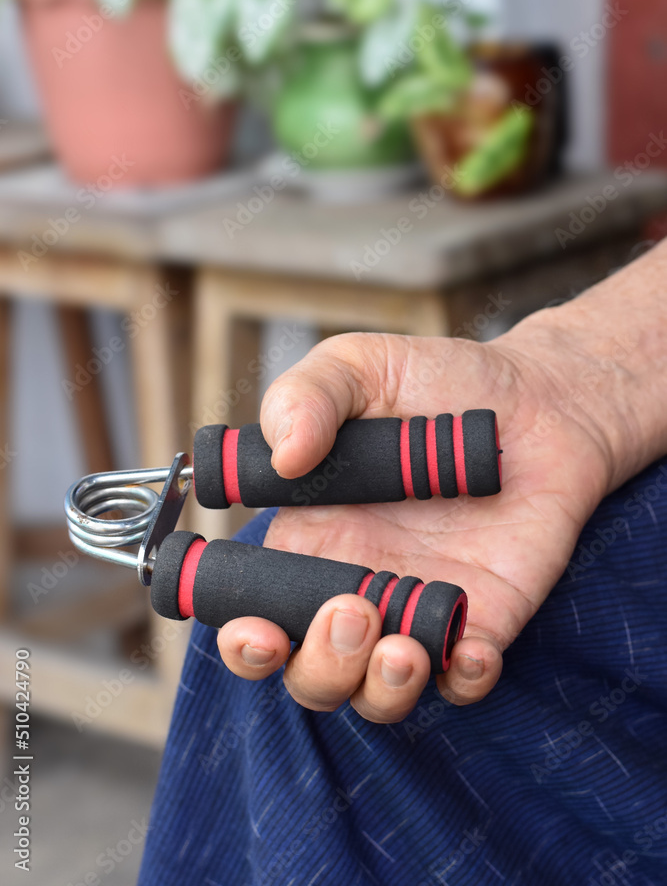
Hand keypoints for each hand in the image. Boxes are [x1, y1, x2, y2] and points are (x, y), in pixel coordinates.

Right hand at [216, 316, 618, 721]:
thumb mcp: (358, 365)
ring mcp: (419, 607)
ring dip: (380, 688)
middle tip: (353, 609)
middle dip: (318, 666)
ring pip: (377, 694)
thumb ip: (305, 396)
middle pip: (311, 672)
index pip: (256, 611)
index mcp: (311, 538)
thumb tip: (284, 458)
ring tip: (404, 646)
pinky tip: (470, 647)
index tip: (255, 630)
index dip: (244, 640)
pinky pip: (462, 681)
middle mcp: (358, 584)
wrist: (537, 400)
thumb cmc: (438, 381)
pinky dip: (461, 681)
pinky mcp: (482, 619)